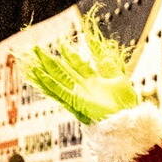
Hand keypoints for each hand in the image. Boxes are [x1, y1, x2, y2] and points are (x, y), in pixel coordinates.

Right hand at [23, 11, 142, 124]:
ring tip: (34, 58)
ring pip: (59, 78)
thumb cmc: (125, 103)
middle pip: (64, 69)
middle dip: (51, 59)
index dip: (69, 54)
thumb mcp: (118, 79)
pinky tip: (40, 74)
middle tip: (38, 48)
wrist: (127, 118)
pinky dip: (50, 83)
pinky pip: (61, 91)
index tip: (61, 43)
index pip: (78, 63)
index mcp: (94, 80)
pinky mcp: (77, 101)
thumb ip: (110, 67)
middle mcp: (83, 86)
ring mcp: (79, 93)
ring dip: (46, 68)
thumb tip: (105, 56)